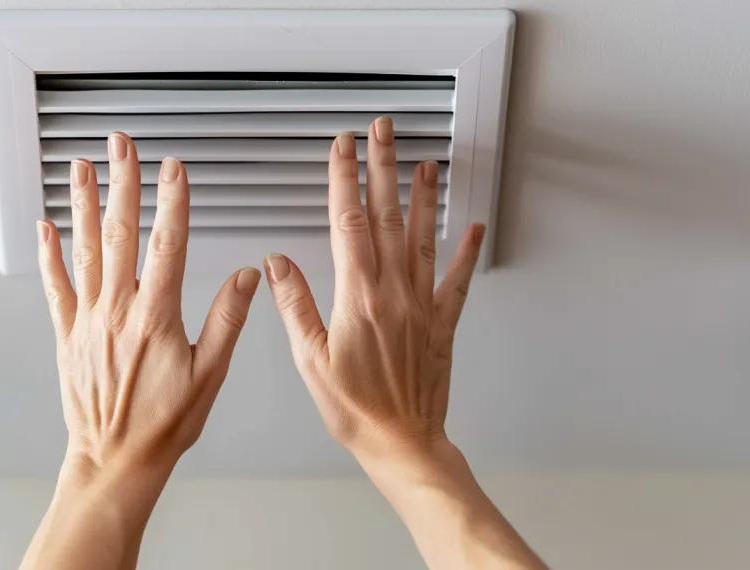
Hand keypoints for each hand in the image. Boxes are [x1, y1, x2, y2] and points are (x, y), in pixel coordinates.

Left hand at [24, 133, 259, 569]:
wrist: (116, 458)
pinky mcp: (68, 336)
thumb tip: (248, 277)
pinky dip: (50, 255)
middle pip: (121, 234)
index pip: (167, 245)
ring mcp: (88, 321)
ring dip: (83, 205)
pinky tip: (46, 226)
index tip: (173, 168)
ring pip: (85, 250)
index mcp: (155, 317)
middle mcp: (117, 311)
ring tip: (80, 167)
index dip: (172, 202)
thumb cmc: (164, 423)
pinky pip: (56, 287)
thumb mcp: (210, 375)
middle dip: (123, 184)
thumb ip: (227, 321)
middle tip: (122, 147)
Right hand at [263, 117, 483, 466]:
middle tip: (382, 132)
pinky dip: (466, 252)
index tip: (342, 148)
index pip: (349, 223)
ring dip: (423, 198)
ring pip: (423, 238)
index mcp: (359, 298)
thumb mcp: (310, 360)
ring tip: (425, 164)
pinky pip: (457, 281)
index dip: (344, 179)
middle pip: (388, 217)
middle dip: (382, 168)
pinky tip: (471, 228)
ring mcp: (422, 305)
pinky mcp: (442, 324)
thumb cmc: (356, 409)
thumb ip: (295, 306)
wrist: (402, 441)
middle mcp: (395, 293)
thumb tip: (278, 264)